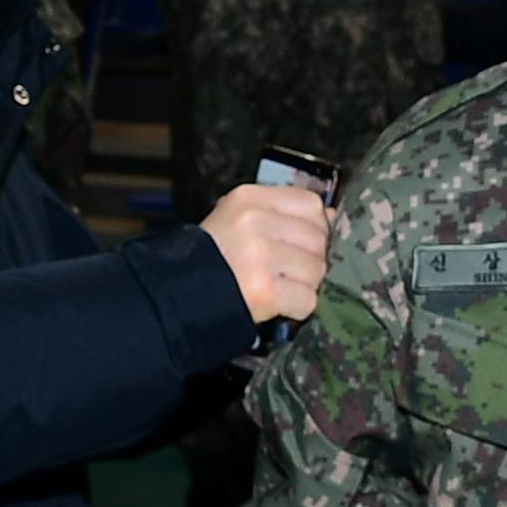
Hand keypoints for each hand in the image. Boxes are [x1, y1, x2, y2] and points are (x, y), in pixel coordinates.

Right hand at [202, 182, 332, 326]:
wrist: (174, 295)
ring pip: (317, 270)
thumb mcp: (238, 219)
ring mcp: (260, 256)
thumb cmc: (210, 258)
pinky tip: (277, 305)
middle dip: (310, 260)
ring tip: (280, 287)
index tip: (301, 243)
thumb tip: (332, 216)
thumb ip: (282, 214)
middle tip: (287, 272)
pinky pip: (308, 300)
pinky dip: (297, 308)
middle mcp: (255, 222)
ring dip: (304, 285)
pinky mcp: (264, 290)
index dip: (315, 227)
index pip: (311, 204)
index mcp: (249, 198)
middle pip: (318, 239)